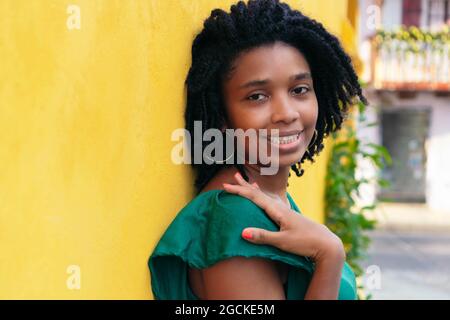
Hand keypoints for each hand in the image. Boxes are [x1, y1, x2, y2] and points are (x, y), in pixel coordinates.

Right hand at [222, 172, 344, 263]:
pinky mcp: (290, 217)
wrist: (327, 245)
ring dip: (255, 190)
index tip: (225, 186)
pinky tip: (268, 199)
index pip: (255, 197)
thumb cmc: (305, 243)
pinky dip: (266, 198)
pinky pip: (273, 202)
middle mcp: (282, 208)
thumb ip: (263, 236)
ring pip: (266, 197)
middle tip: (233, 176)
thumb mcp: (282, 241)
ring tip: (248, 182)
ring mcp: (286, 212)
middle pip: (260, 193)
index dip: (239, 191)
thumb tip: (242, 232)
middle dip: (245, 186)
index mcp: (278, 211)